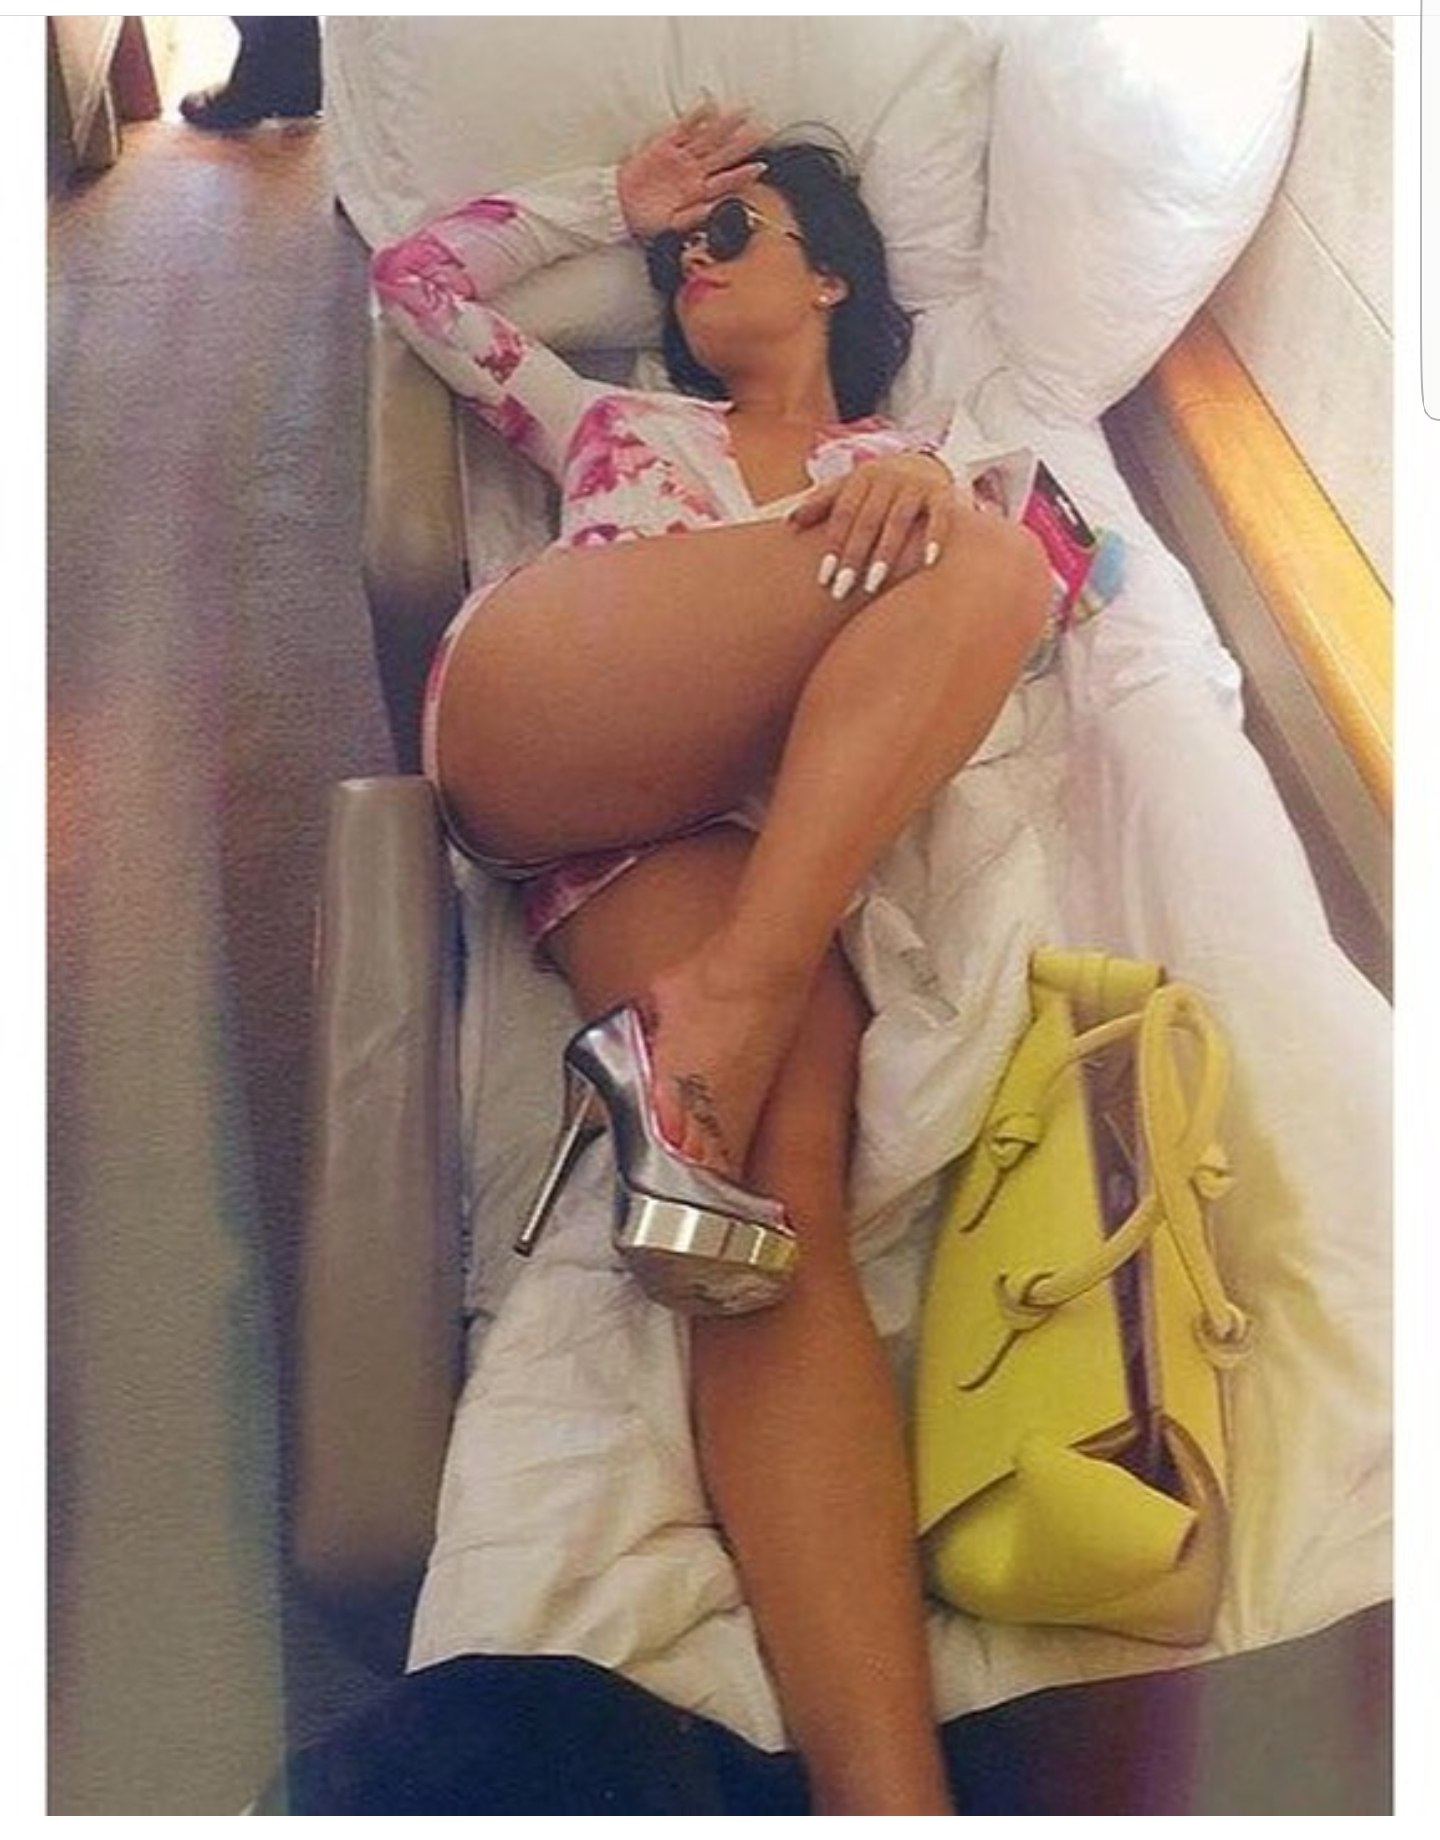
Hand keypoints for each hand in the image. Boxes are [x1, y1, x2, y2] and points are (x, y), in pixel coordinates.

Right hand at [618, 99, 768, 240]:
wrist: (621, 207)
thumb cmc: (647, 219)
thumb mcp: (672, 225)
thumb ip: (695, 216)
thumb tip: (716, 209)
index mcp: (698, 193)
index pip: (725, 182)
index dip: (742, 174)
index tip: (761, 167)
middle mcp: (693, 173)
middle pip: (722, 155)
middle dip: (742, 143)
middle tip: (762, 131)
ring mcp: (680, 158)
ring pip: (708, 139)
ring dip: (725, 126)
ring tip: (743, 114)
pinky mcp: (664, 146)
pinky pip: (682, 129)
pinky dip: (695, 119)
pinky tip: (709, 108)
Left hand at [788, 452, 959, 599]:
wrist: (926, 461)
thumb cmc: (880, 484)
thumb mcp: (851, 486)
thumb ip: (822, 503)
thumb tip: (789, 522)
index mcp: (861, 478)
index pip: (843, 514)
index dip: (833, 545)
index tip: (824, 578)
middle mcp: (888, 479)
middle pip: (867, 521)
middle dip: (853, 557)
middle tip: (841, 590)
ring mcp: (916, 485)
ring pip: (898, 522)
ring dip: (885, 554)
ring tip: (872, 585)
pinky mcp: (942, 494)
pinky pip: (939, 517)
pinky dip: (934, 537)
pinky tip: (927, 562)